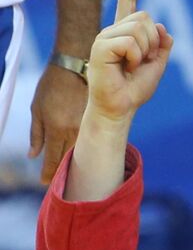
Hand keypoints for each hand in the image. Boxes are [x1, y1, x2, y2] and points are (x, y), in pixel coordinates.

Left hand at [29, 61, 86, 183]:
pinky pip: (93, 141)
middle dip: (62, 172)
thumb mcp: (37, 107)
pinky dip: (88, 150)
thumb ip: (36, 133)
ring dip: (78, 163)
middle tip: (60, 184)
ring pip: (83, 152)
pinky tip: (87, 155)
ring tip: (74, 173)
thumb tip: (33, 155)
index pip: (53, 159)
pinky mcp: (100, 122)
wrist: (78, 65)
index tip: (45, 183)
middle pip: (69, 160)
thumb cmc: (53, 84)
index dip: (48, 173)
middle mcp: (74, 132)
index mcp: (56, 129)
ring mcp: (90, 127)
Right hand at [87, 0, 172, 125]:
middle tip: (142, 61)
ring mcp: (105, 37)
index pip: (129, 4)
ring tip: (132, 66)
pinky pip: (131, 42)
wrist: (120, 106)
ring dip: (145, 50)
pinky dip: (136, 57)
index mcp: (124, 34)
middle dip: (153, 41)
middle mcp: (112, 31)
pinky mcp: (100, 45)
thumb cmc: (135, 89)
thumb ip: (162, 45)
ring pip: (140, 28)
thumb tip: (163, 26)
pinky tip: (125, 67)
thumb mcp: (157, 65)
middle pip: (145, 17)